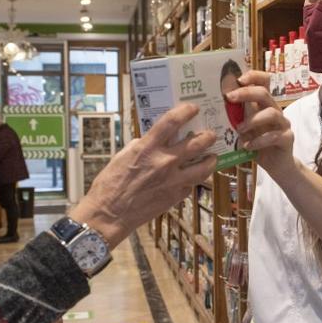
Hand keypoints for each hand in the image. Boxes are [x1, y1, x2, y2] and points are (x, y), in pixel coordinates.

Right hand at [70, 103, 216, 247]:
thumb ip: (143, 145)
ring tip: (211, 156)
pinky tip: (192, 176)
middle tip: (210, 134)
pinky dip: (194, 178)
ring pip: (205, 166)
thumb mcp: (123, 156)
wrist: (110, 214)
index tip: (193, 108)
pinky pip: (192, 184)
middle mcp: (164, 162)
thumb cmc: (111, 184)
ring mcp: (173, 180)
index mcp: (147, 148)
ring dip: (211, 159)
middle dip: (208, 136)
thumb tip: (156, 139)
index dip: (186, 111)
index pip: (172, 122)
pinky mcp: (176, 196)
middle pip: (197, 143)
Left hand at [229, 71, 296, 178]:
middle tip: (230, 98)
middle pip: (264, 93)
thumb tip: (214, 108)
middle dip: (246, 93)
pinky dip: (259, 141)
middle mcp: (275, 110)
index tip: (238, 79)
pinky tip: (248, 147)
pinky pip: (274, 136)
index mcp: (264, 105)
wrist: (276, 165)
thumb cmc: (258, 144)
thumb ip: (236, 118)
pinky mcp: (287, 138)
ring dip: (252, 120)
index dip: (253, 76)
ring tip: (239, 130)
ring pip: (271, 113)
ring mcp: (283, 124)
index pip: (264, 81)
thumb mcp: (245, 129)